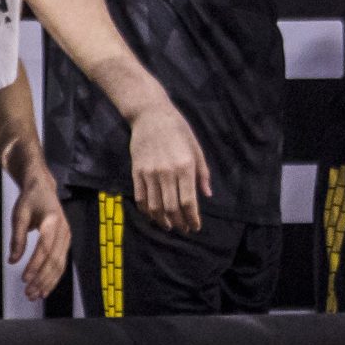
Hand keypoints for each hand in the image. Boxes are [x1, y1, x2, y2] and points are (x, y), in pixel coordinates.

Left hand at [8, 164, 70, 302]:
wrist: (43, 188)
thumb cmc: (31, 199)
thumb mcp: (19, 215)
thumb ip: (17, 238)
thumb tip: (12, 260)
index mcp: (52, 221)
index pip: (44, 248)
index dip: (35, 265)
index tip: (25, 278)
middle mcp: (63, 230)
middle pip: (54, 260)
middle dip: (42, 279)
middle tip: (29, 292)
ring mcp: (67, 237)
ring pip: (60, 265)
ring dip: (48, 282)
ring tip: (35, 294)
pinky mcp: (65, 242)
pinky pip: (61, 263)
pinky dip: (53, 277)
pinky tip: (45, 288)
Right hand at [130, 100, 210, 234]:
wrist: (151, 115)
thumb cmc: (179, 130)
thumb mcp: (196, 149)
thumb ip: (202, 174)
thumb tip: (207, 195)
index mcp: (185, 167)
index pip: (188, 201)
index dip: (192, 218)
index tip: (196, 227)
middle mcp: (167, 173)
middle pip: (171, 208)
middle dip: (179, 223)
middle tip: (184, 229)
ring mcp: (150, 173)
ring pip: (154, 207)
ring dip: (162, 221)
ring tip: (169, 226)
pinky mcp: (137, 172)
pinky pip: (141, 198)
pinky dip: (146, 211)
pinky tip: (153, 215)